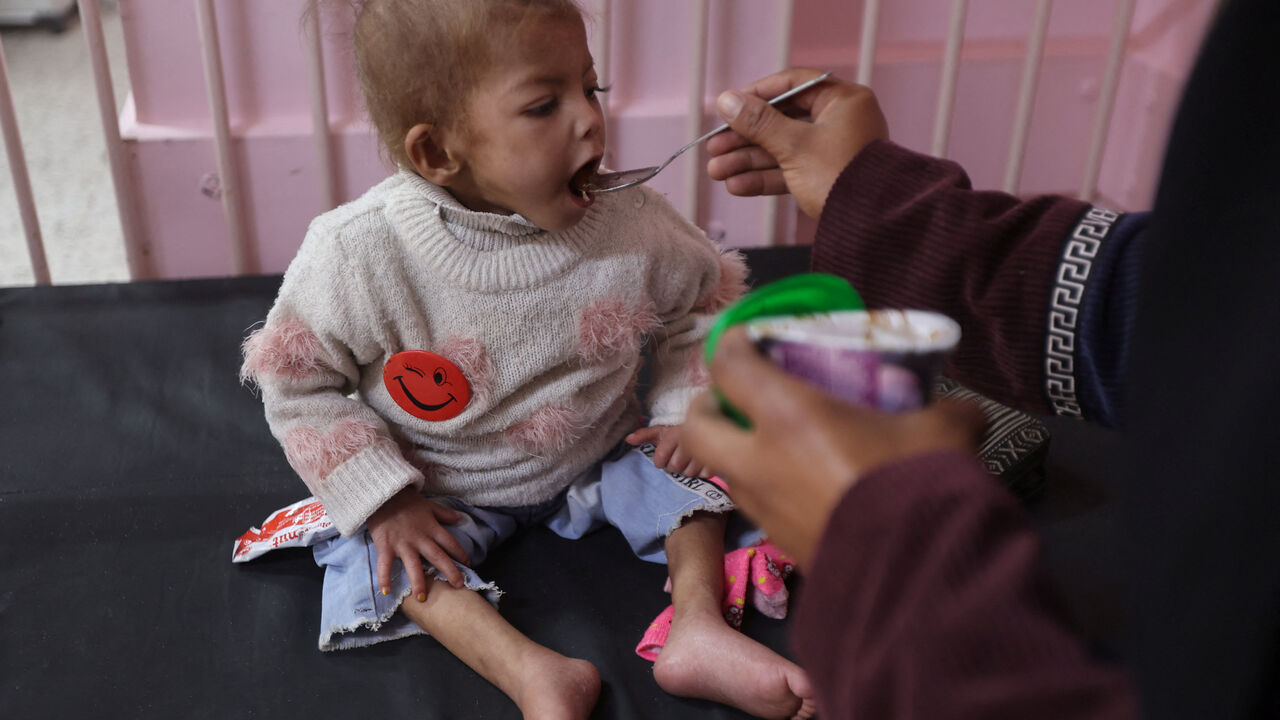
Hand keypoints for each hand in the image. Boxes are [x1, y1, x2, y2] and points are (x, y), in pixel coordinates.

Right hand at [366, 487, 470, 600]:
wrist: (383, 494)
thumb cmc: (406, 501)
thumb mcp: (429, 505)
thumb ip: (444, 514)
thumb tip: (459, 518)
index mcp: (432, 528)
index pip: (450, 543)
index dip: (460, 554)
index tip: (468, 565)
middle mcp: (420, 538)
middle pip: (438, 557)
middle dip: (450, 572)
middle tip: (459, 586)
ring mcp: (403, 544)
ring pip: (414, 566)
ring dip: (419, 582)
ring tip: (423, 598)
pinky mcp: (386, 546)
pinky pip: (385, 565)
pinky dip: (385, 578)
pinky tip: (386, 592)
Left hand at [625, 424, 711, 478]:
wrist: (705, 428)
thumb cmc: (678, 433)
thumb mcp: (661, 431)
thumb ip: (644, 435)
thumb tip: (627, 439)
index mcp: (675, 434)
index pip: (661, 459)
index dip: (660, 460)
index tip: (663, 457)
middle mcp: (690, 441)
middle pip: (674, 467)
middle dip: (673, 464)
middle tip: (677, 457)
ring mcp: (704, 451)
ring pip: (688, 473)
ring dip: (686, 469)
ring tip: (688, 460)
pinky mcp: (716, 459)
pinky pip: (704, 475)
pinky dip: (700, 472)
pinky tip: (699, 463)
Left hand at [680, 328, 984, 567]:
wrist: (917, 579)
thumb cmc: (918, 487)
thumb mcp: (944, 431)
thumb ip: (945, 410)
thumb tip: (960, 411)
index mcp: (787, 417)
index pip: (729, 365)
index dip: (733, 344)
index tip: (750, 338)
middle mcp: (759, 462)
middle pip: (697, 426)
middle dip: (708, 407)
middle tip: (736, 398)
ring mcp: (763, 508)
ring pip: (724, 470)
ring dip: (737, 451)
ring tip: (777, 442)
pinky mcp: (780, 544)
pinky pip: (757, 505)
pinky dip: (767, 487)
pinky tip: (806, 484)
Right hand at [706, 68, 887, 218]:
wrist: (873, 226)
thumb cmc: (841, 176)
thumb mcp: (794, 145)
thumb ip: (758, 122)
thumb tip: (726, 100)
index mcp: (842, 101)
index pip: (792, 86)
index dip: (756, 95)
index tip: (728, 107)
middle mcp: (839, 121)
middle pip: (781, 121)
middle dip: (744, 138)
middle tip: (714, 147)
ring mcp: (832, 151)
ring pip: (782, 149)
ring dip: (748, 160)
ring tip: (716, 171)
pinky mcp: (825, 177)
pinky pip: (790, 171)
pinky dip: (765, 177)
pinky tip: (736, 185)